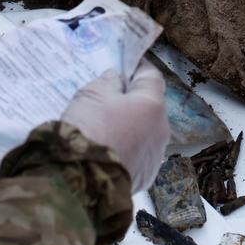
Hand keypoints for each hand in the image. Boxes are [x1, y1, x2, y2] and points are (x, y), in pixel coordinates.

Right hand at [61, 61, 170, 191]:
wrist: (83, 179)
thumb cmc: (90, 129)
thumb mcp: (92, 94)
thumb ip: (108, 81)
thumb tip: (117, 79)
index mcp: (152, 105)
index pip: (152, 76)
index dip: (137, 68)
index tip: (125, 65)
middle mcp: (161, 129)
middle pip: (149, 106)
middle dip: (131, 101)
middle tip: (107, 100)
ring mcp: (155, 156)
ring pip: (144, 132)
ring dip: (130, 127)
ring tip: (104, 129)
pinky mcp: (145, 177)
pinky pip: (137, 155)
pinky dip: (126, 150)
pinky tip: (106, 150)